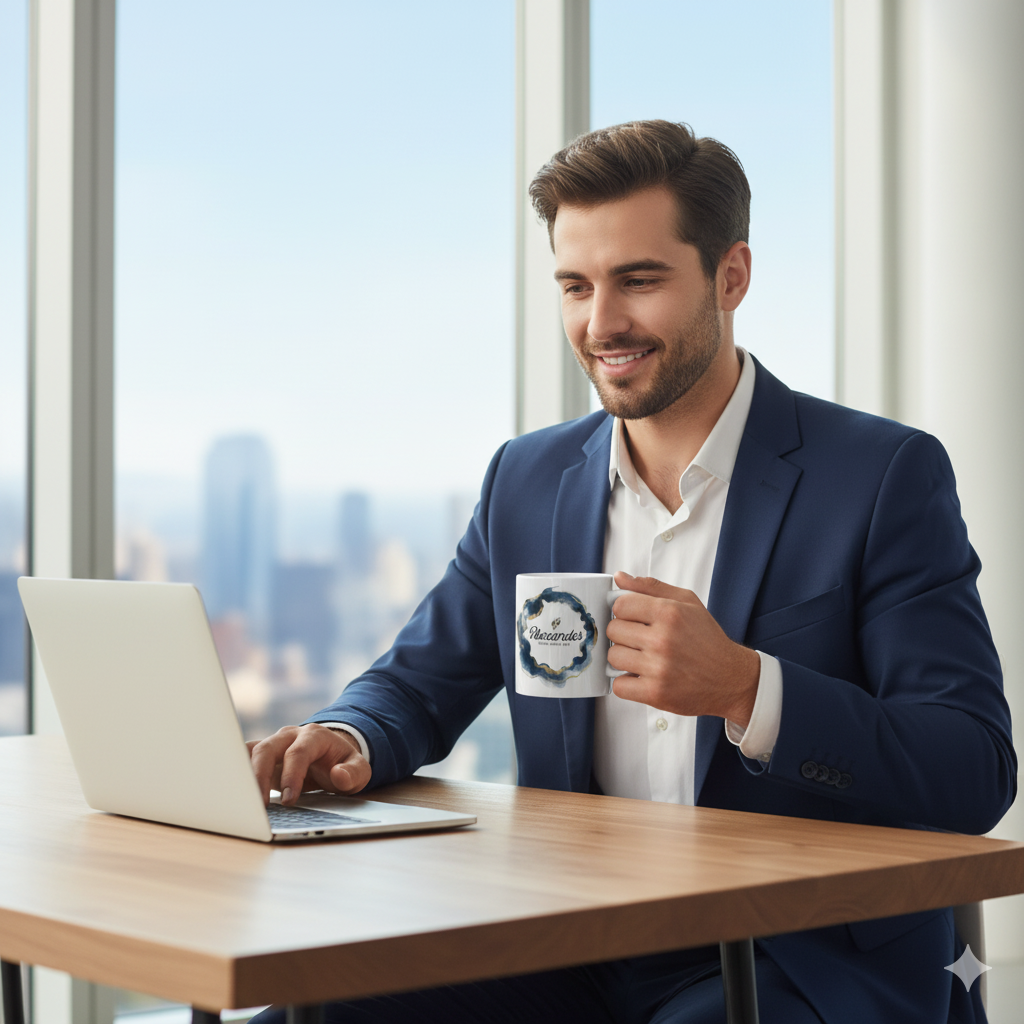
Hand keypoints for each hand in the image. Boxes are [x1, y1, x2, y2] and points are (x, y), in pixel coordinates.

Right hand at [247, 724, 370, 804]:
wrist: (332, 754)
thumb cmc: (343, 764)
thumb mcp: (358, 769)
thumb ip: (353, 773)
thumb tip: (339, 775)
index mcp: (314, 736)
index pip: (298, 752)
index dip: (292, 775)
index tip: (290, 800)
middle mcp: (290, 735)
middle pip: (268, 749)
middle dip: (260, 776)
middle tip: (259, 805)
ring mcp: (274, 743)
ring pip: (251, 752)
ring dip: (243, 774)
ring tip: (240, 800)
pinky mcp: (262, 755)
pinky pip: (244, 757)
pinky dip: (236, 771)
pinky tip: (232, 790)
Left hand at [606, 572, 759, 725]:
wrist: (731, 679)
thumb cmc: (708, 639)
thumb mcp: (687, 602)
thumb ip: (651, 587)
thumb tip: (620, 577)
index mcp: (669, 613)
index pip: (620, 605)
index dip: (623, 611)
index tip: (633, 618)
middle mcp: (662, 640)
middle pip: (613, 630)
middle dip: (623, 634)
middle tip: (640, 639)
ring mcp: (658, 668)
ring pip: (613, 657)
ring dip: (623, 658)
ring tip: (642, 658)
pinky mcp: (655, 693)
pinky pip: (619, 686)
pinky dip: (626, 683)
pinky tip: (641, 677)